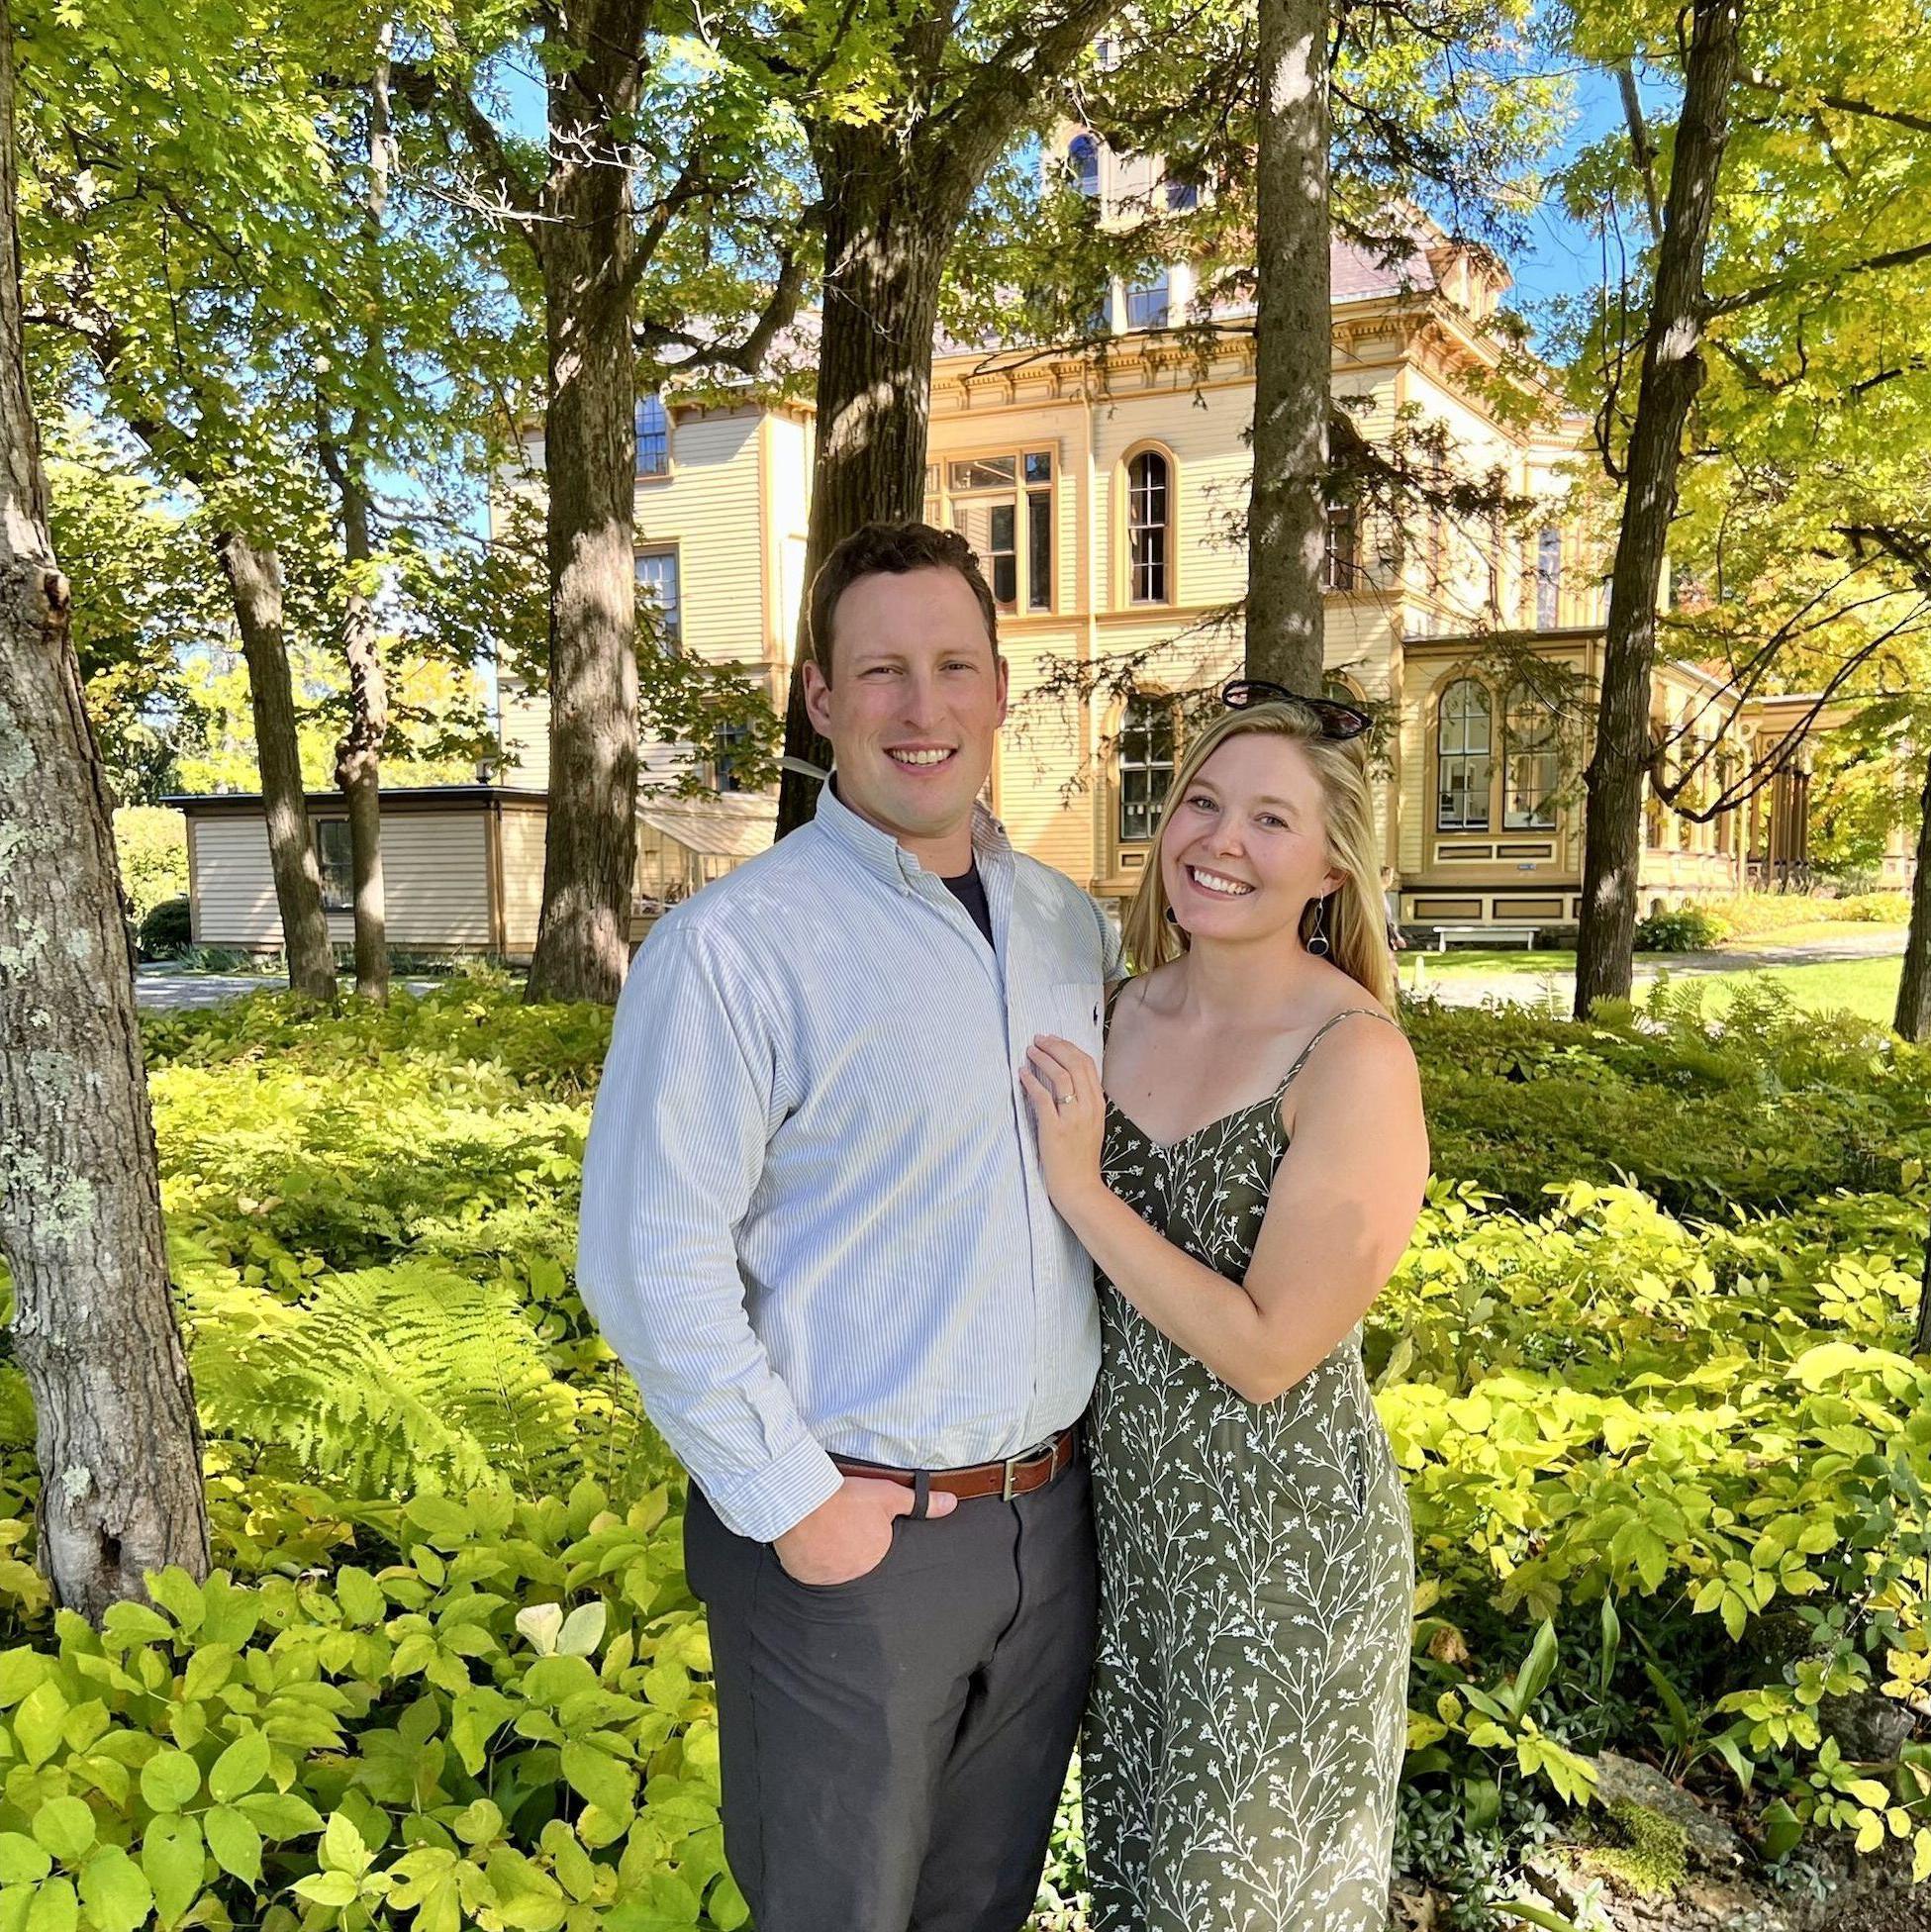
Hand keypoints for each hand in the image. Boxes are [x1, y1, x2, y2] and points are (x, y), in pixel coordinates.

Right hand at [772, 1475, 955, 1585]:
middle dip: (848, 1544)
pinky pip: (809, 1570)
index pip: (874, 1548)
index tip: (855, 1520)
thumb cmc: (847, 1499)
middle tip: (838, 1523)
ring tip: (822, 1531)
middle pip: (853, 1558)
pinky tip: (807, 1543)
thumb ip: (920, 1503)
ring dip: (829, 1553)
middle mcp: (857, 1573)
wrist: (805, 1505)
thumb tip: (951, 1504)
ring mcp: (830, 1578)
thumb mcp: (888, 1495)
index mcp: (878, 1556)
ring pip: (831, 1566)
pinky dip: (808, 1559)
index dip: (865, 1531)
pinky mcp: (806, 1576)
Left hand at [1020, 1034, 1106, 1215]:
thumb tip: (1065, 1080)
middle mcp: (1089, 1107)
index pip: (1087, 1065)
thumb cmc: (1081, 1158)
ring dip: (1043, 1059)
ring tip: (1030, 1051)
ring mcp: (1073, 1117)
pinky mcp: (1055, 1128)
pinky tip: (1021, 1074)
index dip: (1069, 1048)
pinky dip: (1030, 1082)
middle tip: (1038, 1039)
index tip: (1054, 1040)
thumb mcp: (1091, 1125)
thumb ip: (1083, 1103)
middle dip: (1055, 1047)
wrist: (1080, 1187)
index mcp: (1098, 1104)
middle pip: (1074, 1064)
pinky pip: (1042, 1098)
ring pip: (1060, 1076)